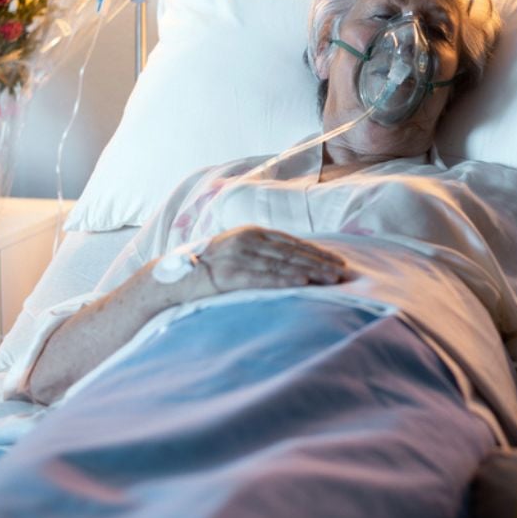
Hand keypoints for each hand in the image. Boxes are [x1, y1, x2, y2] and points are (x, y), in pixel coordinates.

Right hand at [197, 226, 351, 295]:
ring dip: (311, 273)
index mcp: (252, 233)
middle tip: (343, 272)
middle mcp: (248, 241)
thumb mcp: (237, 249)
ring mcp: (240, 257)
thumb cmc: (208, 266)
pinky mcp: (231, 274)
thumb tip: (292, 261)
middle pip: (292, 252)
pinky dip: (286, 281)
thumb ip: (261, 251)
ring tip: (331, 280)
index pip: (292, 242)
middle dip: (320, 263)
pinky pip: (264, 279)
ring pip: (283, 265)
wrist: (173, 276)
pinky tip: (303, 284)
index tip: (337, 261)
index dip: (316, 252)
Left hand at [472, 446, 516, 517]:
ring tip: (509, 512)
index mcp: (495, 456)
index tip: (513, 480)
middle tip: (510, 498)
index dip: (501, 471)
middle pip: (480, 480)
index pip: (489, 462)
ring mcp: (480, 494)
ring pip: (479, 499)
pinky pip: (483, 517)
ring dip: (490, 504)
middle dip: (491, 487)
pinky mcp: (481, 515)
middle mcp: (483, 472)